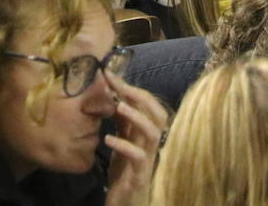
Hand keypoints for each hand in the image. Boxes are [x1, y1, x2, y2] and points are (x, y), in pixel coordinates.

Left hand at [104, 73, 167, 205]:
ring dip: (137, 117)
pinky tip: (108, 139)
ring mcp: (148, 159)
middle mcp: (151, 144)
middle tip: (122, 86)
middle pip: (159, 114)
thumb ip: (122, 122)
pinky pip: (138, 158)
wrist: (126, 203)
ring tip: (119, 106)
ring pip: (152, 133)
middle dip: (142, 96)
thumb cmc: (124, 171)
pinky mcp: (140, 175)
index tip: (111, 74)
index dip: (132, 88)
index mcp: (146, 134)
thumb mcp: (122, 142)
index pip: (148, 105)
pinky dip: (124, 146)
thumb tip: (115, 94)